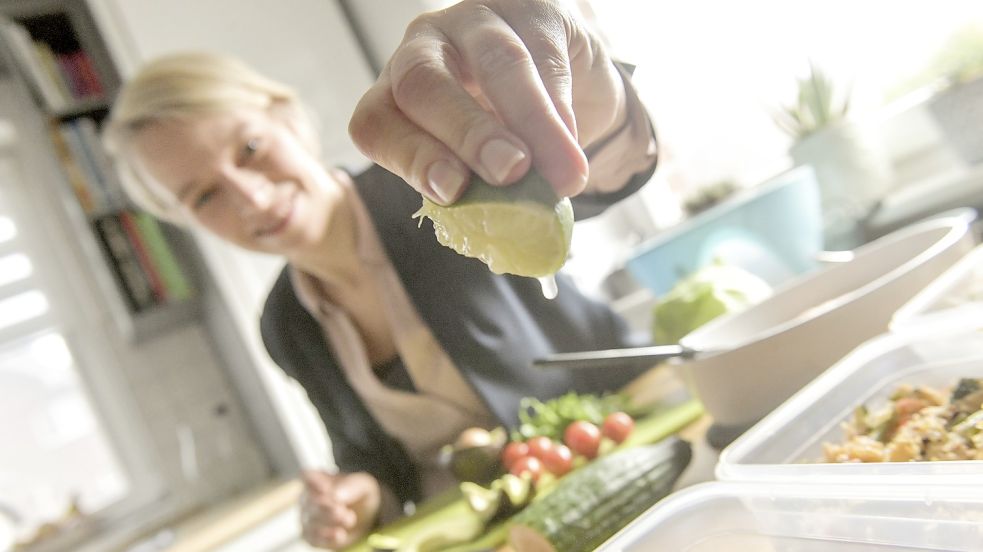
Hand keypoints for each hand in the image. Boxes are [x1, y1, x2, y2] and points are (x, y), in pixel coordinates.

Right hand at [299, 470, 380, 549]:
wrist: (364, 517)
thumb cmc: (359, 495)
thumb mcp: (363, 485)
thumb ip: (350, 486)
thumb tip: (336, 495)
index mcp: (318, 478)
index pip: (307, 477)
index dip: (314, 483)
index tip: (327, 489)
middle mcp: (308, 497)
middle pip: (310, 502)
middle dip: (327, 508)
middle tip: (343, 511)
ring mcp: (307, 517)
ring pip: (310, 522)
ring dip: (329, 522)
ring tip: (350, 520)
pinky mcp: (311, 536)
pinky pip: (313, 539)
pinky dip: (326, 538)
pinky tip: (340, 535)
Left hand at [349, 0, 628, 203]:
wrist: (563, 86)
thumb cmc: (506, 138)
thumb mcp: (481, 169)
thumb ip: (480, 194)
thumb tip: (508, 231)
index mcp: (393, 96)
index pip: (379, 122)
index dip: (411, 156)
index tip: (452, 191)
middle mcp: (421, 50)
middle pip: (424, 81)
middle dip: (468, 131)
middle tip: (509, 173)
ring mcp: (473, 22)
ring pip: (496, 63)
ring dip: (532, 122)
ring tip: (562, 174)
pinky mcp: (530, 11)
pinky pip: (546, 57)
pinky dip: (564, 110)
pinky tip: (574, 147)